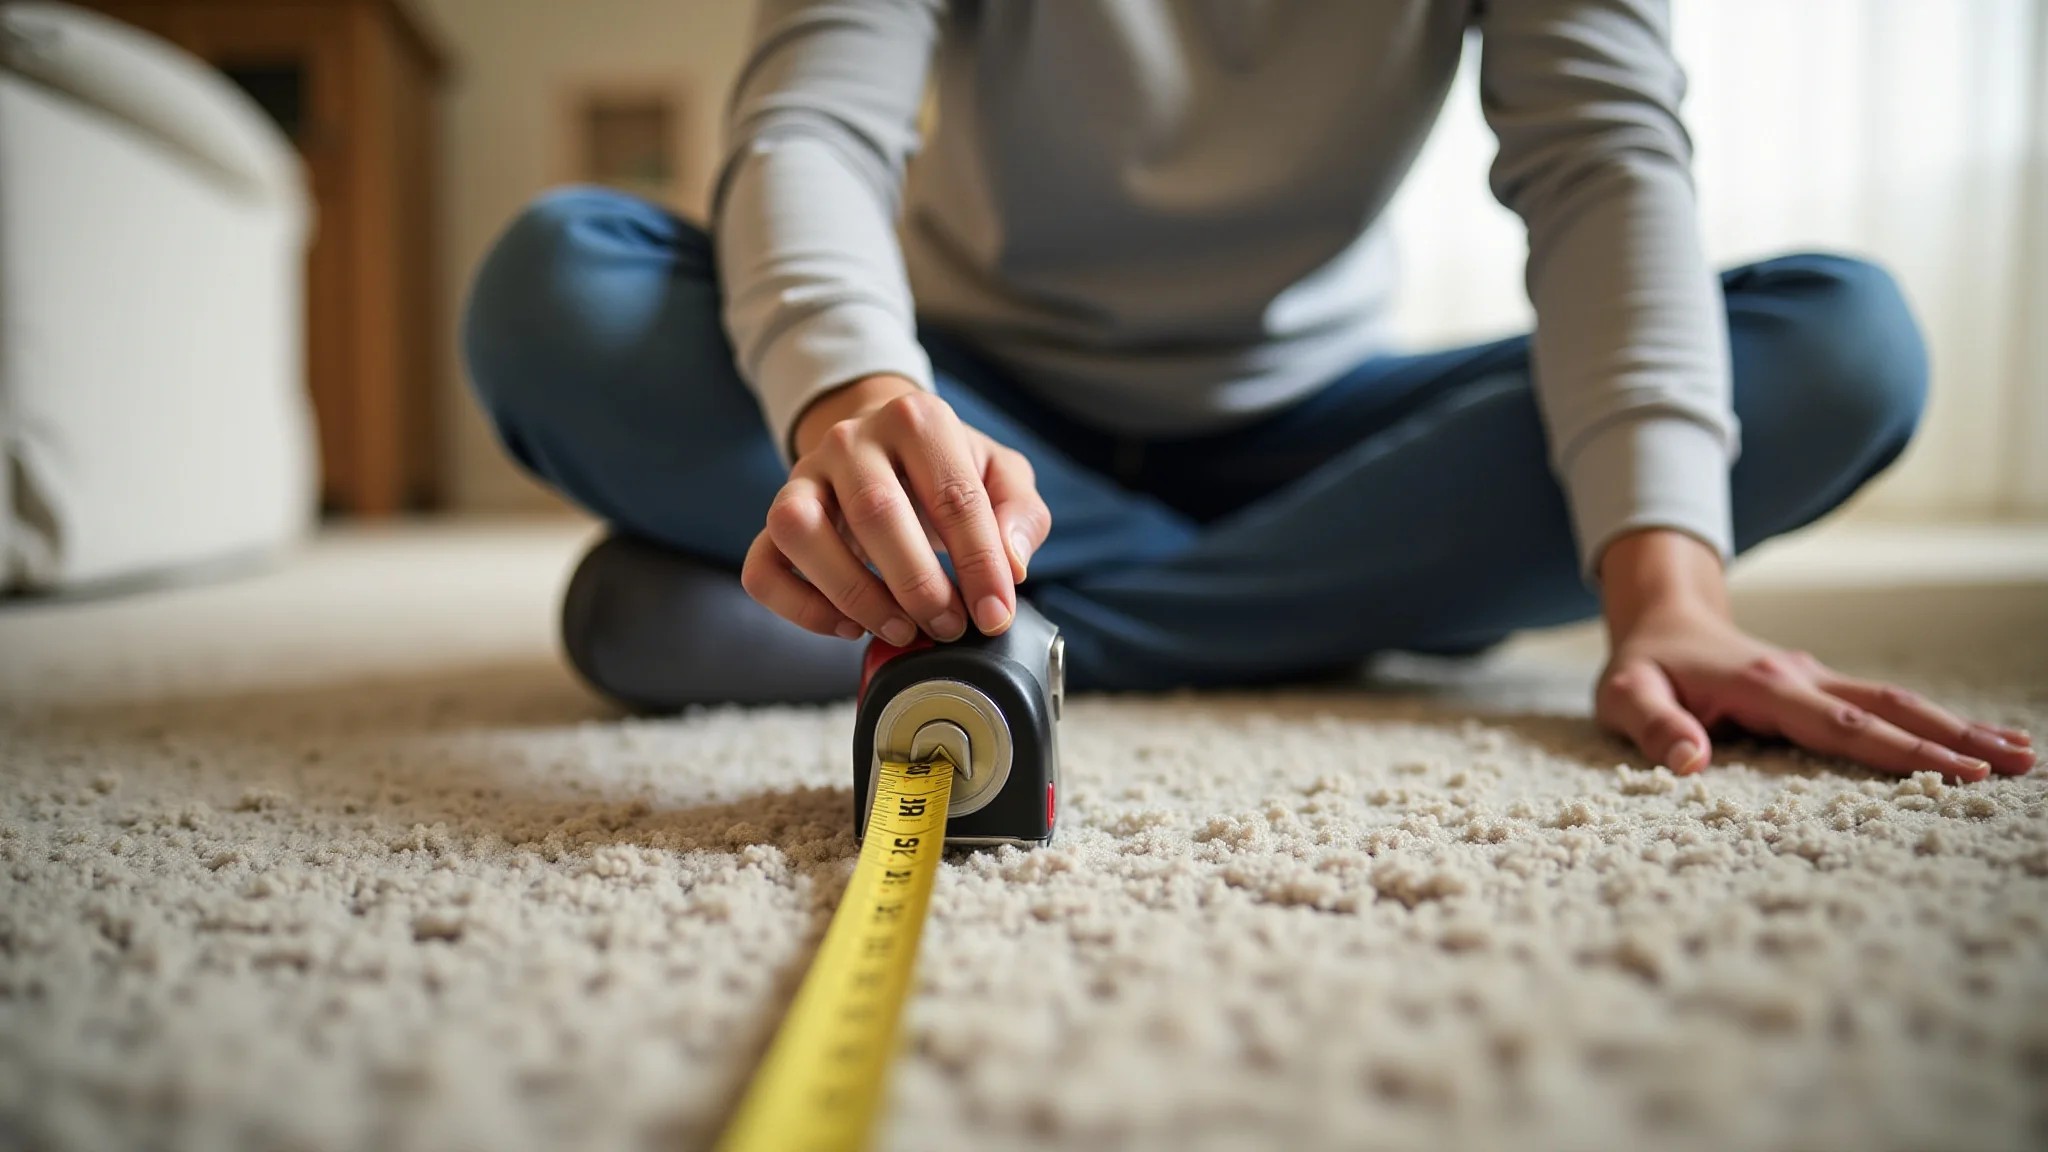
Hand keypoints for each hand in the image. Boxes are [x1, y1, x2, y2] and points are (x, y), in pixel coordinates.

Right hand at [741, 374, 1050, 644]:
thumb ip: (1021, 512)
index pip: (953, 496)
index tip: (994, 614)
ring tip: (900, 630)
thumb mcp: (1000, 475)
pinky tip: (849, 626)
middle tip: (949, 627)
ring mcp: (802, 477)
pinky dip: (802, 609)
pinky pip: (764, 567)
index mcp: (916, 420)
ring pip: (801, 531)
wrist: (883, 445)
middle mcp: (849, 440)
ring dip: (854, 593)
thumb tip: (1011, 565)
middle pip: (876, 512)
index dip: (979, 564)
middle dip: (919, 585)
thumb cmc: (947, 469)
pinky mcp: (772, 521)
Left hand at [1595, 531, 2034, 782]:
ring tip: (2020, 753)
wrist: (1658, 619)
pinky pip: (1881, 705)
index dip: (1900, 751)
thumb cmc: (1640, 666)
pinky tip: (1967, 739)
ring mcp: (1815, 678)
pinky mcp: (1819, 686)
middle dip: (1955, 737)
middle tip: (2022, 763)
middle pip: (1890, 708)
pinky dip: (1927, 722)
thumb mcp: (1625, 695)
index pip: (1843, 725)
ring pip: (1895, 702)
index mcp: (1763, 687)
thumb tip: (1690, 763)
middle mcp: (1802, 677)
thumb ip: (1653, 726)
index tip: (1960, 771)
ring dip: (1955, 727)